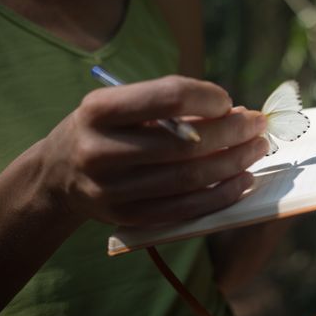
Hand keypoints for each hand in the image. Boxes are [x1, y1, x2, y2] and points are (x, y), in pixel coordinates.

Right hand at [39, 75, 268, 226]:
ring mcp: (111, 190)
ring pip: (188, 179)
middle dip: (232, 132)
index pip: (167, 97)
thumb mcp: (122, 107)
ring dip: (233, 162)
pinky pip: (184, 209)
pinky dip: (220, 195)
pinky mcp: (126, 218)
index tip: (228, 101)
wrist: (58, 175)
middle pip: (183, 144)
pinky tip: (242, 180)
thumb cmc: (105, 130)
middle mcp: (99, 150)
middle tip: (257, 125)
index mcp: (98, 110)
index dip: (207, 98)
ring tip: (256, 149)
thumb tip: (236, 114)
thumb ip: (172, 108)